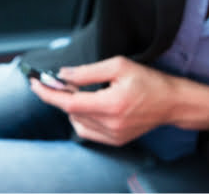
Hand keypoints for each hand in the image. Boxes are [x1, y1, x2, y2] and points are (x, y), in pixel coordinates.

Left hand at [29, 55, 208, 146]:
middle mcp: (111, 124)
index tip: (35, 84)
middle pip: (71, 112)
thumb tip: (63, 75)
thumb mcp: (119, 66)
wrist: (172, 103)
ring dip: (72, 107)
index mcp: (111, 104)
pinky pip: (87, 131)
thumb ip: (88, 72)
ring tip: (82, 92)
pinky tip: (90, 106)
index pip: (69, 102)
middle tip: (57, 81)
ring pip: (77, 122)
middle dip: (60, 96)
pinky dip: (81, 118)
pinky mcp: (116, 141)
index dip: (48, 93)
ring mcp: (113, 136)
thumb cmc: (149, 81)